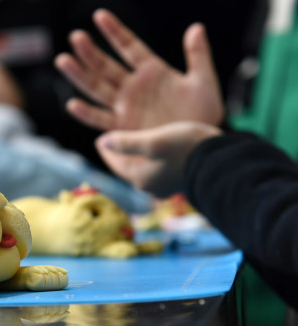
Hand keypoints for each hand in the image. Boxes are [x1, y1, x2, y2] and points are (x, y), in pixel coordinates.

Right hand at [55, 9, 223, 131]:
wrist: (200, 145)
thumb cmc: (204, 114)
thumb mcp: (204, 82)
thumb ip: (198, 55)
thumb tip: (196, 27)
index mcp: (152, 71)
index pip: (129, 47)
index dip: (115, 32)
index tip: (99, 16)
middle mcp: (134, 87)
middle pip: (106, 66)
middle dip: (90, 52)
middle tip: (76, 37)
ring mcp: (126, 106)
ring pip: (98, 88)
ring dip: (80, 75)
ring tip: (64, 60)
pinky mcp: (122, 128)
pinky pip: (101, 119)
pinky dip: (87, 113)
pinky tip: (73, 104)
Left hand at [95, 121, 221, 196]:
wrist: (225, 163)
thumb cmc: (187, 149)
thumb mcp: (153, 141)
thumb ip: (126, 142)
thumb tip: (102, 142)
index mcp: (140, 178)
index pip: (114, 163)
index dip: (107, 148)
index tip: (101, 138)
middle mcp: (150, 186)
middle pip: (128, 167)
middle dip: (121, 153)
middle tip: (115, 140)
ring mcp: (165, 186)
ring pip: (143, 169)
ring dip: (137, 156)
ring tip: (134, 143)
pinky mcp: (180, 181)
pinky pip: (158, 169)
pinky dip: (152, 159)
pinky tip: (157, 152)